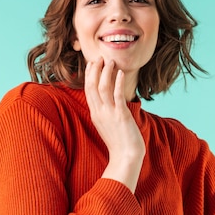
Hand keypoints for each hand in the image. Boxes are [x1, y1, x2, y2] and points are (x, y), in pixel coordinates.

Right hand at [84, 57, 144, 192]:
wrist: (126, 157)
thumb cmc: (120, 142)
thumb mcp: (108, 124)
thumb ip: (106, 112)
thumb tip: (110, 101)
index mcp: (95, 114)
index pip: (88, 90)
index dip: (89, 75)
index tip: (92, 63)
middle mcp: (99, 112)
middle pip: (92, 86)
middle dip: (94, 70)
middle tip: (99, 57)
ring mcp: (109, 114)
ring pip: (103, 88)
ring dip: (106, 73)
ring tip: (110, 61)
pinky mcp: (121, 116)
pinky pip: (117, 96)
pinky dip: (117, 83)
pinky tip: (120, 73)